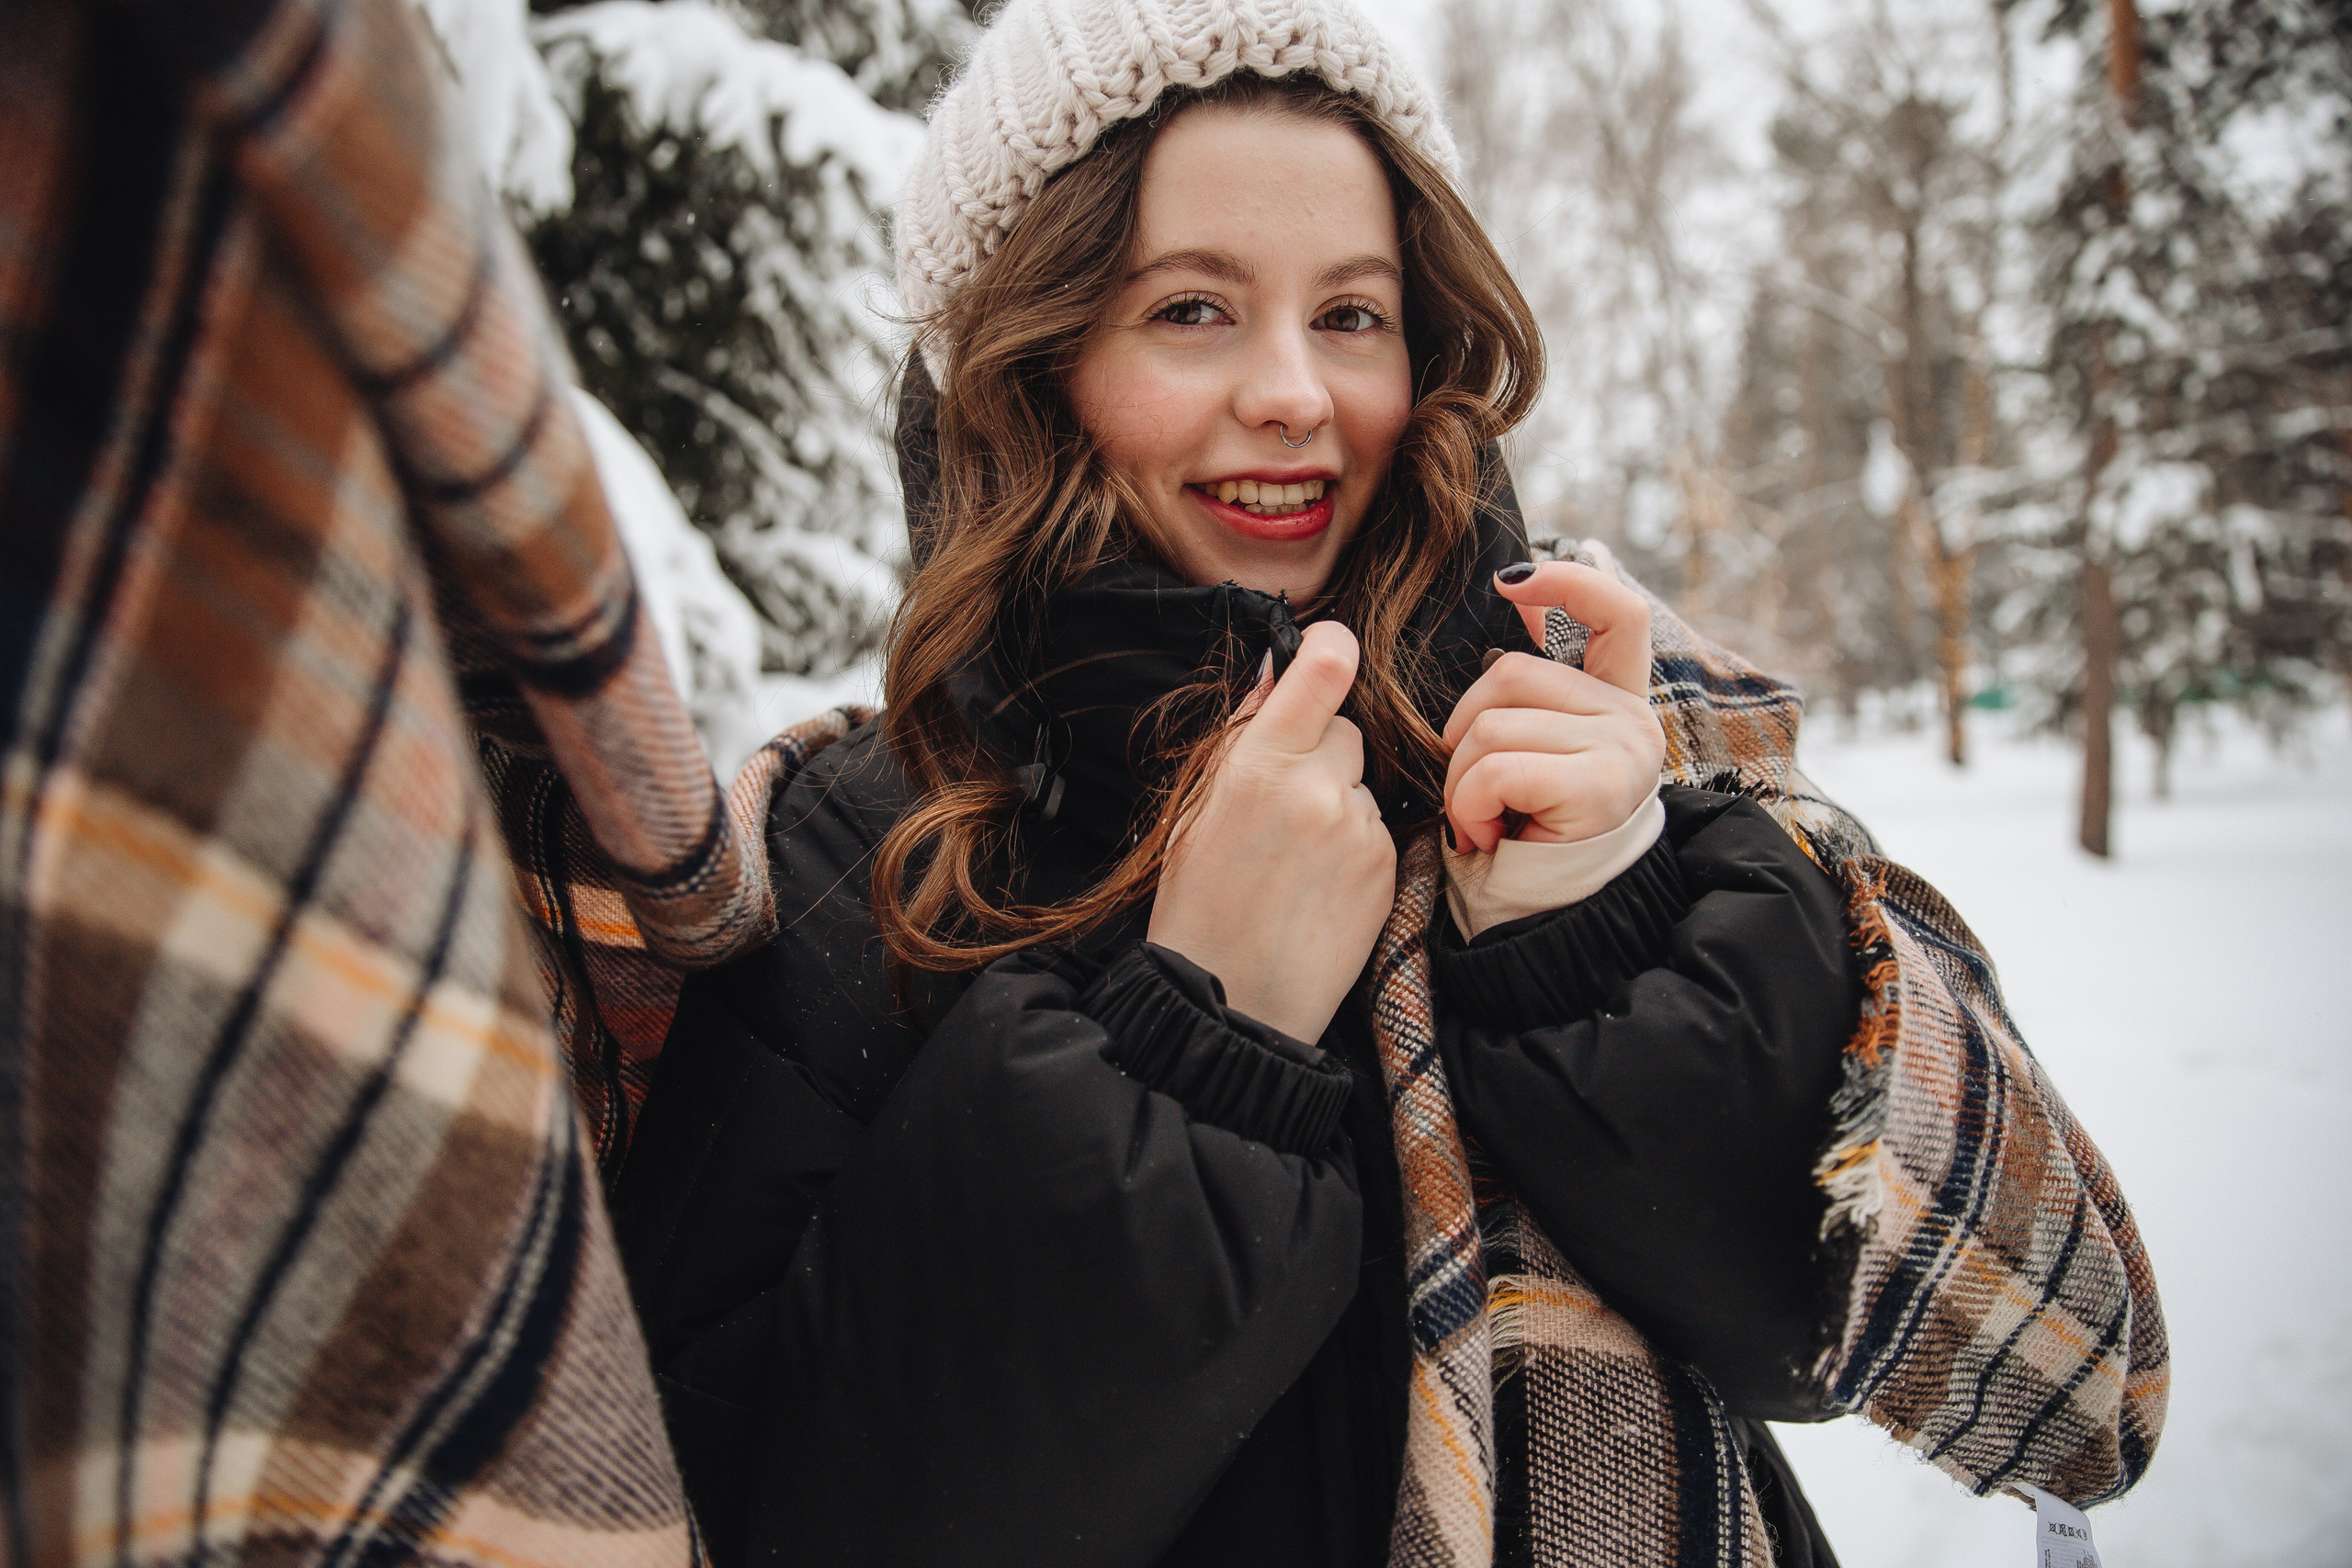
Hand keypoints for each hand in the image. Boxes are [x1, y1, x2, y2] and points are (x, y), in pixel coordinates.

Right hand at [1147, 621, 1396, 1043]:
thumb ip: (1244, 734)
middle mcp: (1318, 789)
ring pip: (1362, 782)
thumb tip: (1276, 667)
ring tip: (1295, 860)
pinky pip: (1377, 829)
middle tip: (1283, 803)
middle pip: (1347, 728)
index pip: (1327, 665)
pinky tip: (1318, 886)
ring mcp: (1360, 831)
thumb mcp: (1197, 810)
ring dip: (1339, 802)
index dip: (1330, 648)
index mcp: (1258, 765)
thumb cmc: (1198, 907)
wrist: (1232, 1005)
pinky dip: (1354, 846)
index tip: (1325, 654)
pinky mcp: (1387, 868)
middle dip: (1322, 750)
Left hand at [1441, 557, 1664, 854]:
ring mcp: (1622, 750)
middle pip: (1509, 675)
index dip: (1567, 582)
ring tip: (1485, 820)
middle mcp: (1632, 719)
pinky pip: (1494, 770)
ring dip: (1461, 782)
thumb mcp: (1534, 748)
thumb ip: (1531, 685)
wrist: (1554, 918)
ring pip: (1490, 726)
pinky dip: (1468, 807)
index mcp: (1619, 699)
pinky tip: (1487, 836)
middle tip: (1479, 793)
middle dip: (1464, 734)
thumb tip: (1516, 586)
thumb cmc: (1530, 831)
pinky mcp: (1599, 787)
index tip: (1511, 583)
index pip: (1617, 612)